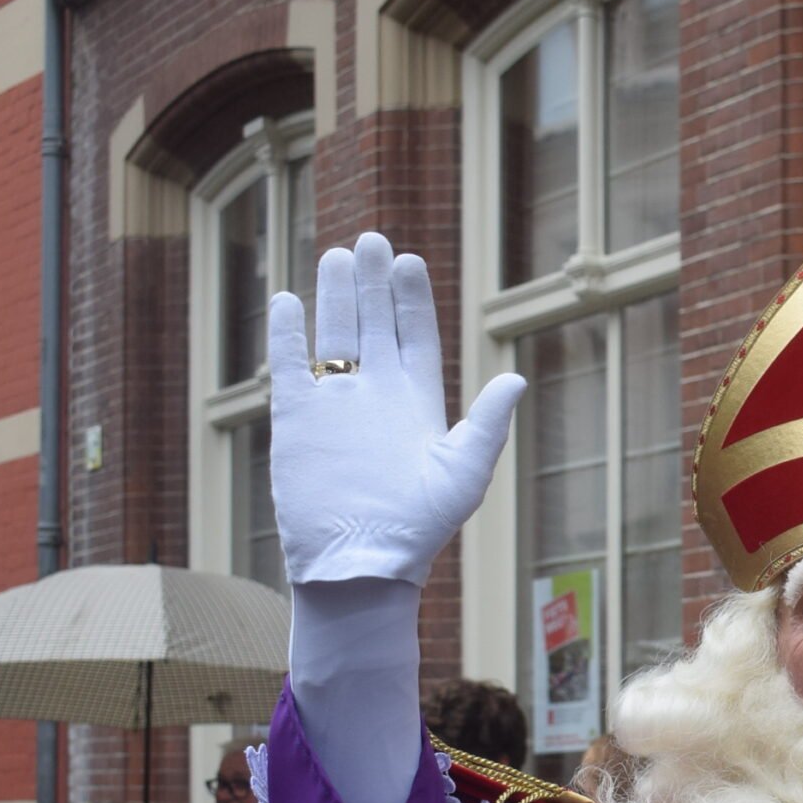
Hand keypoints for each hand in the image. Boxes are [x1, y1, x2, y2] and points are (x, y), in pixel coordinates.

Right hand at [267, 232, 525, 586]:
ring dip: (335, 296)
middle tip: (372, 240)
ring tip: (338, 256)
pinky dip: (287, 335)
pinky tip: (290, 301)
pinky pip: (289, 366)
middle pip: (373, 324)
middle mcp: (375, 395)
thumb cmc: (420, 527)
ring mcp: (335, 403)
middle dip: (373, 283)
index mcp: (417, 402)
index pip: (414, 336)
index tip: (409, 262)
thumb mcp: (463, 473)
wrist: (361, 562)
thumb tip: (515, 379)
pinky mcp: (296, 419)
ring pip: (333, 335)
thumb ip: (486, 424)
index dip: (412, 299)